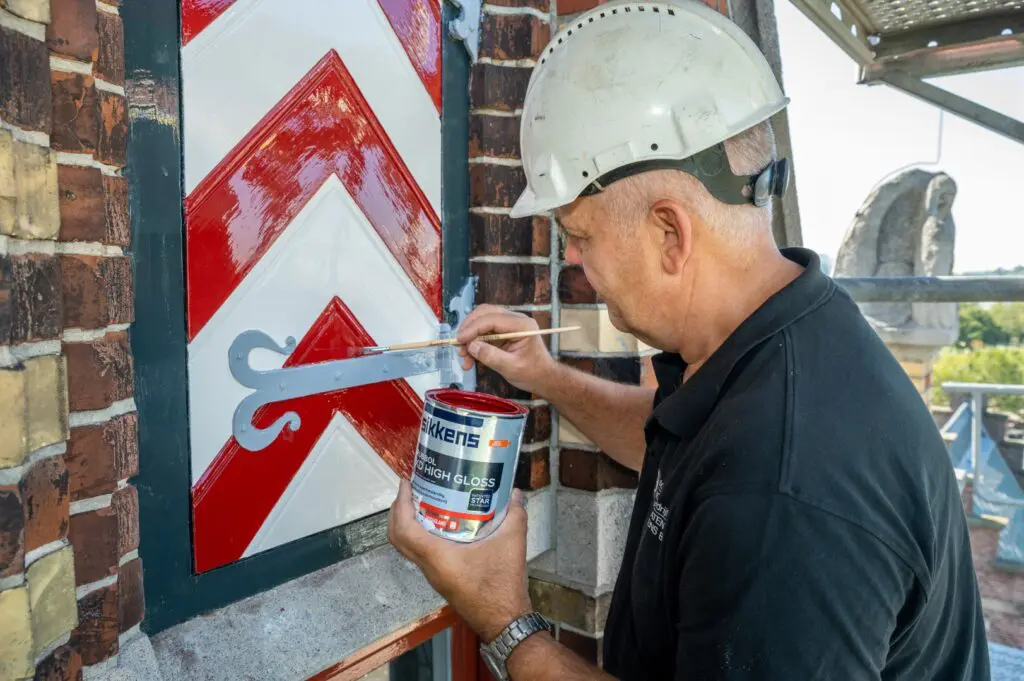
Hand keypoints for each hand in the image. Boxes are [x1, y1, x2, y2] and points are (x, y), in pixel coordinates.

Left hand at [387, 479, 532, 640]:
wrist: (505, 621)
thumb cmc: (503, 586)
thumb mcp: (512, 543)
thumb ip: (515, 514)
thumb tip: (514, 493)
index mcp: (438, 557)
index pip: (405, 529)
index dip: (400, 504)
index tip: (406, 484)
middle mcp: (430, 567)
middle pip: (398, 538)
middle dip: (398, 512)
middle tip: (410, 491)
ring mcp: (434, 575)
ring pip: (408, 548)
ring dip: (408, 524)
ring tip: (425, 503)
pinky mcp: (442, 579)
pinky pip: (421, 554)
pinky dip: (422, 536)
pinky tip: (444, 524)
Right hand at [456, 304, 557, 394]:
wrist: (542, 378)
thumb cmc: (533, 372)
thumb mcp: (511, 367)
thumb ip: (491, 356)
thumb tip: (472, 346)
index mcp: (522, 325)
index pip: (492, 319)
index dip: (473, 327)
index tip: (460, 339)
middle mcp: (515, 320)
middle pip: (485, 314)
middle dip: (469, 328)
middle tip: (459, 344)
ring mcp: (508, 325)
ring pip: (482, 323)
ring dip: (470, 339)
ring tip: (464, 357)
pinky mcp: (502, 333)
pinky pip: (484, 334)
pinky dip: (475, 345)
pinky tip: (470, 360)